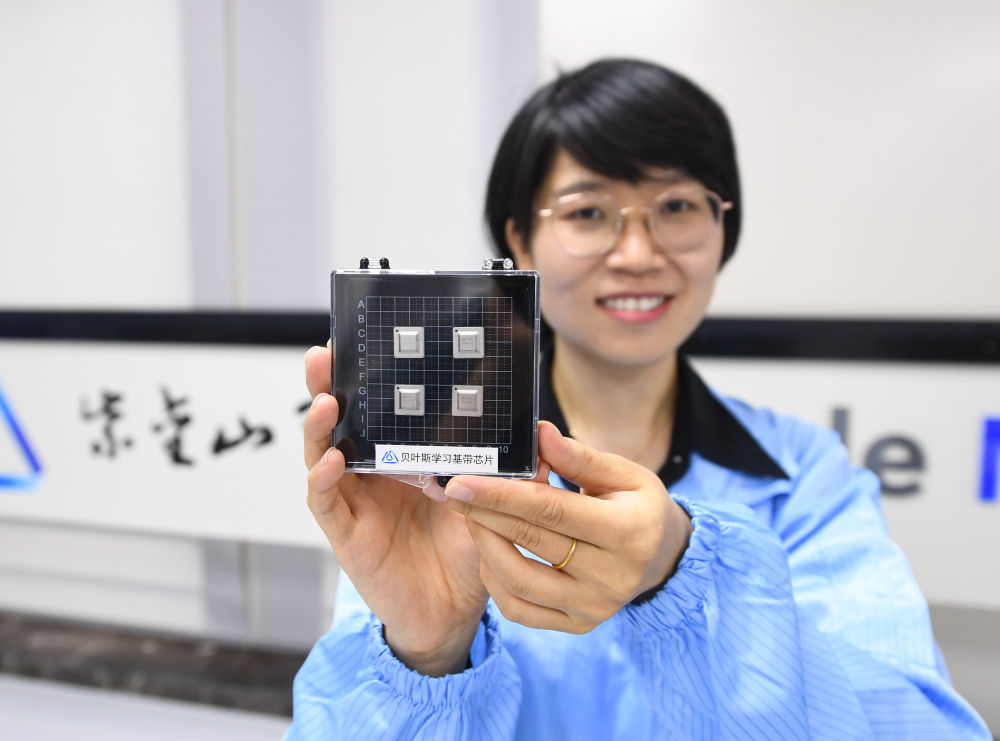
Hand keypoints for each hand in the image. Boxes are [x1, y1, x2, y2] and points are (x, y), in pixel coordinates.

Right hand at [303, 344, 484, 674]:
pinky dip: (325, 481)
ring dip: (320, 428)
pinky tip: (334, 461)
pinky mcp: (347, 535)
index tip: (361, 339)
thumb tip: (542, 438)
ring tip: (327, 401)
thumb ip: (510, 471)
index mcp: (404, 456)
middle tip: (323, 355)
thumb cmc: (467, 551)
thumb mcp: (492, 502)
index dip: (365, 377)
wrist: (453, 612)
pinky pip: (326, 505)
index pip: (379, 408)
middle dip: (326, 387)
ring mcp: (355, 502)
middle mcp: (373, 474)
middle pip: (340, 422)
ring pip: (323, 456)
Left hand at [443, 421, 691, 633]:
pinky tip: (490, 551)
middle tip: (453, 490)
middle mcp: (615, 577)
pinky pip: (520, 610)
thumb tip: (539, 434)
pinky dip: (495, 581)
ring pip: (519, 582)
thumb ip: (579, 457)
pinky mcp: (578, 625)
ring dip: (486, 546)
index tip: (463, 480)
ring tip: (471, 516)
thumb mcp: (622, 473)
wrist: (658, 553)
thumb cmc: (634, 503)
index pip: (552, 510)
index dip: (504, 495)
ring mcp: (595, 607)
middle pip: (532, 542)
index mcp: (630, 531)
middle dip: (485, 513)